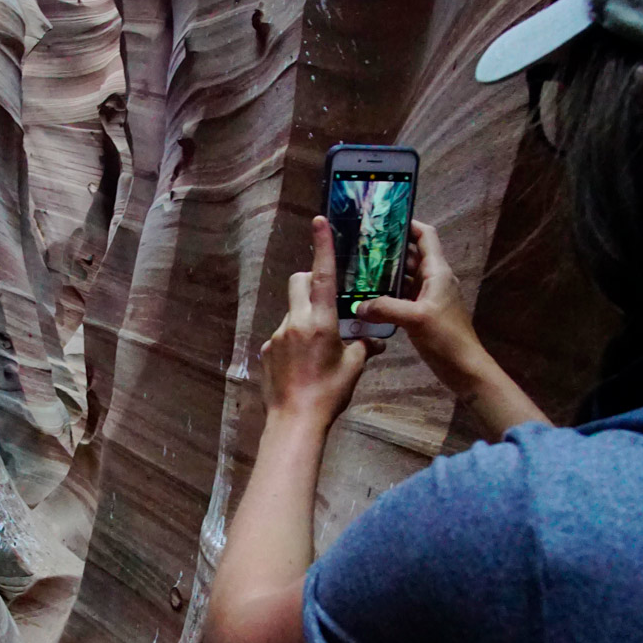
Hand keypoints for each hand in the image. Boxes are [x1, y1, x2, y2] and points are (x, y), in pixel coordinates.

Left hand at [262, 217, 384, 425]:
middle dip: (310, 281)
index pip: (323, 274)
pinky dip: (294, 339)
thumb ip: (363, 347)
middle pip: (298, 283)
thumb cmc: (329, 393)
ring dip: (305, 316)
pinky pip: (283, 334)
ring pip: (292, 311)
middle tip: (326, 298)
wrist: (295, 421)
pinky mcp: (267, 350)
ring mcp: (277, 335)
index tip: (320, 221)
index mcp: (320, 321)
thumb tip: (376, 340)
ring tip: (318, 347)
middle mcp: (295, 321)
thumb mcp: (354, 368)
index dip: (322, 246)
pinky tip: (303, 363)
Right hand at [356, 220, 489, 397]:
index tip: (382, 220)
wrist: (465, 368)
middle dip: (387, 248)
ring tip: (357, 268)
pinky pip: (401, 295)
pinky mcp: (422, 312)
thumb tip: (358, 306)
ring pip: (404, 276)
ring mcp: (428, 296)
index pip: (425, 235)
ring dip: (384, 273)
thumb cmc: (446, 338)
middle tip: (359, 245)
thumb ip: (385, 308)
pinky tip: (366, 297)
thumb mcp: (415, 319)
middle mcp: (433, 279)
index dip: (408, 223)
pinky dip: (386, 293)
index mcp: (437, 271)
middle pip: (410, 254)